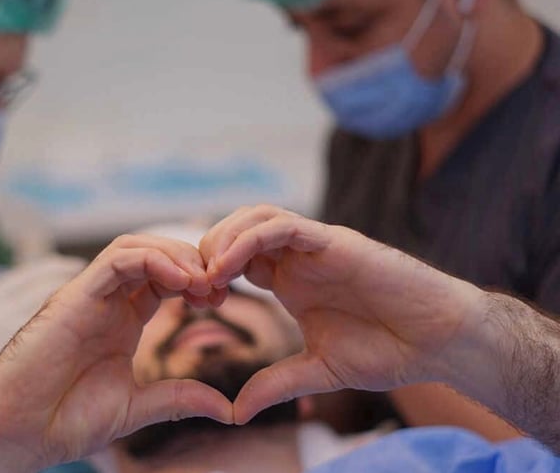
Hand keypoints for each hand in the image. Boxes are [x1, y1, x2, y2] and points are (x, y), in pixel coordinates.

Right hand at [0, 235, 232, 471]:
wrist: (15, 435)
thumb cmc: (64, 420)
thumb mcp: (136, 407)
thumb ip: (178, 399)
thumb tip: (227, 410)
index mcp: (122, 319)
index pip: (164, 278)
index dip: (197, 280)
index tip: (222, 299)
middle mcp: (106, 300)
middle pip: (154, 254)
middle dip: (192, 261)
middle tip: (219, 285)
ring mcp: (89, 295)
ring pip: (136, 246)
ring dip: (175, 255)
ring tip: (202, 280)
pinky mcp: (74, 296)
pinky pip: (116, 259)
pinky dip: (151, 260)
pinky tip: (180, 281)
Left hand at [200, 205, 489, 423]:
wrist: (438, 342)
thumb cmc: (388, 350)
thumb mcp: (318, 370)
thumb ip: (277, 383)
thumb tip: (235, 412)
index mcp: (289, 280)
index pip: (234, 259)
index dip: (208, 275)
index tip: (193, 303)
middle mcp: (297, 257)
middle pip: (236, 231)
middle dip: (206, 252)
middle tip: (192, 287)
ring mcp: (315, 246)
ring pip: (254, 218)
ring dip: (222, 239)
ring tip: (206, 275)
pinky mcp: (334, 241)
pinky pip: (282, 226)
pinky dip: (248, 239)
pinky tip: (228, 266)